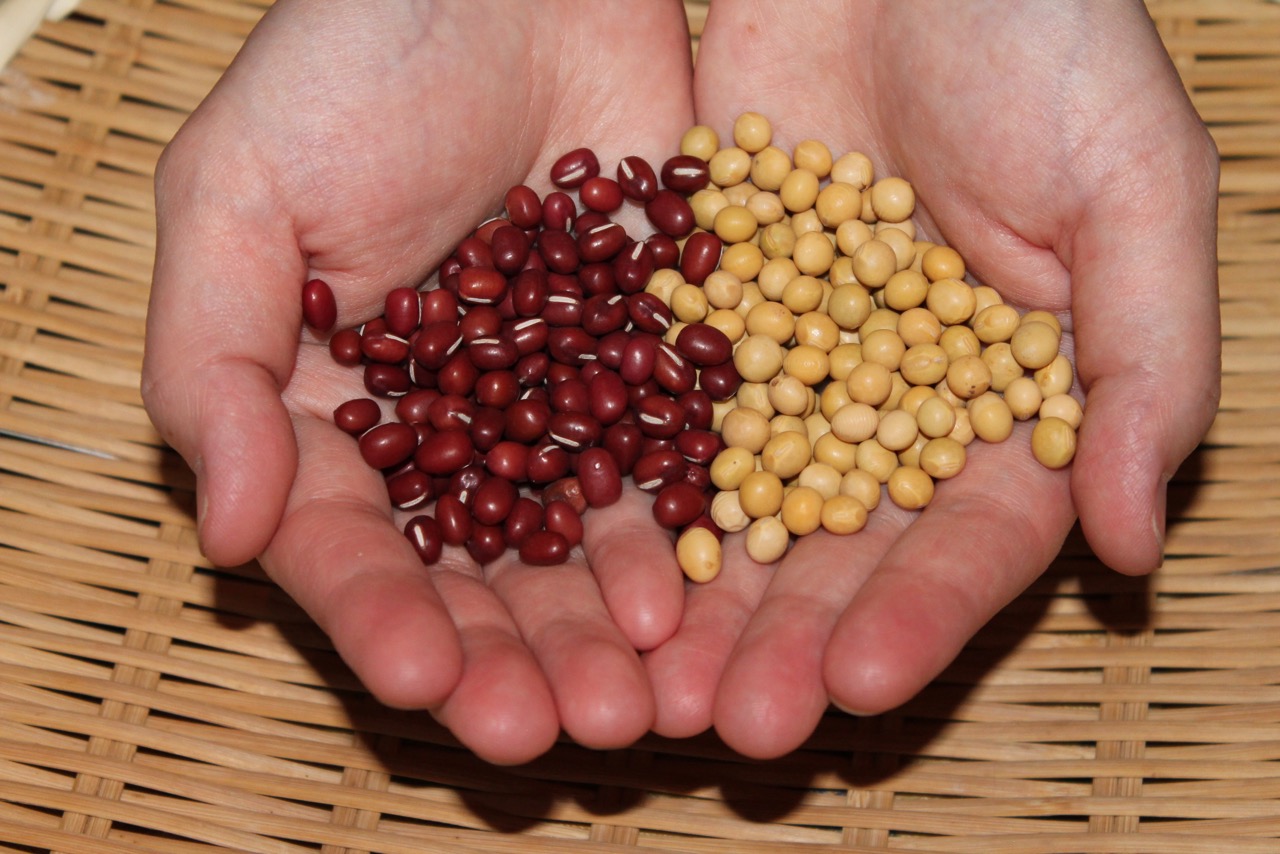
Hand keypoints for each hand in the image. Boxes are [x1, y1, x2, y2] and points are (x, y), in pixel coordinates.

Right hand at [142, 0, 698, 763]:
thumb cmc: (357, 61)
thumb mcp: (240, 191)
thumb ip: (209, 361)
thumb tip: (227, 532)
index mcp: (324, 406)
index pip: (347, 541)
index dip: (381, 616)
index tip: (424, 680)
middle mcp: (443, 429)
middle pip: (473, 573)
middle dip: (507, 657)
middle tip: (545, 732)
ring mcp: (553, 405)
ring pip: (577, 547)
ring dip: (600, 632)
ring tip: (637, 703)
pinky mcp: (649, 368)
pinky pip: (665, 470)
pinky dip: (680, 539)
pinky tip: (697, 601)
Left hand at [644, 0, 1219, 756]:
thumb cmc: (1043, 36)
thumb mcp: (1133, 184)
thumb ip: (1146, 361)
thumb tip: (1126, 539)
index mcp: (1011, 398)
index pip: (972, 539)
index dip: (925, 616)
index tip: (864, 686)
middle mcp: (892, 401)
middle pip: (841, 548)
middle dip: (792, 639)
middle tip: (736, 727)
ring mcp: (788, 364)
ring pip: (738, 504)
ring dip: (700, 600)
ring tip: (651, 686)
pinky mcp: (699, 315)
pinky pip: (660, 415)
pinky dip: (629, 487)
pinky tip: (587, 559)